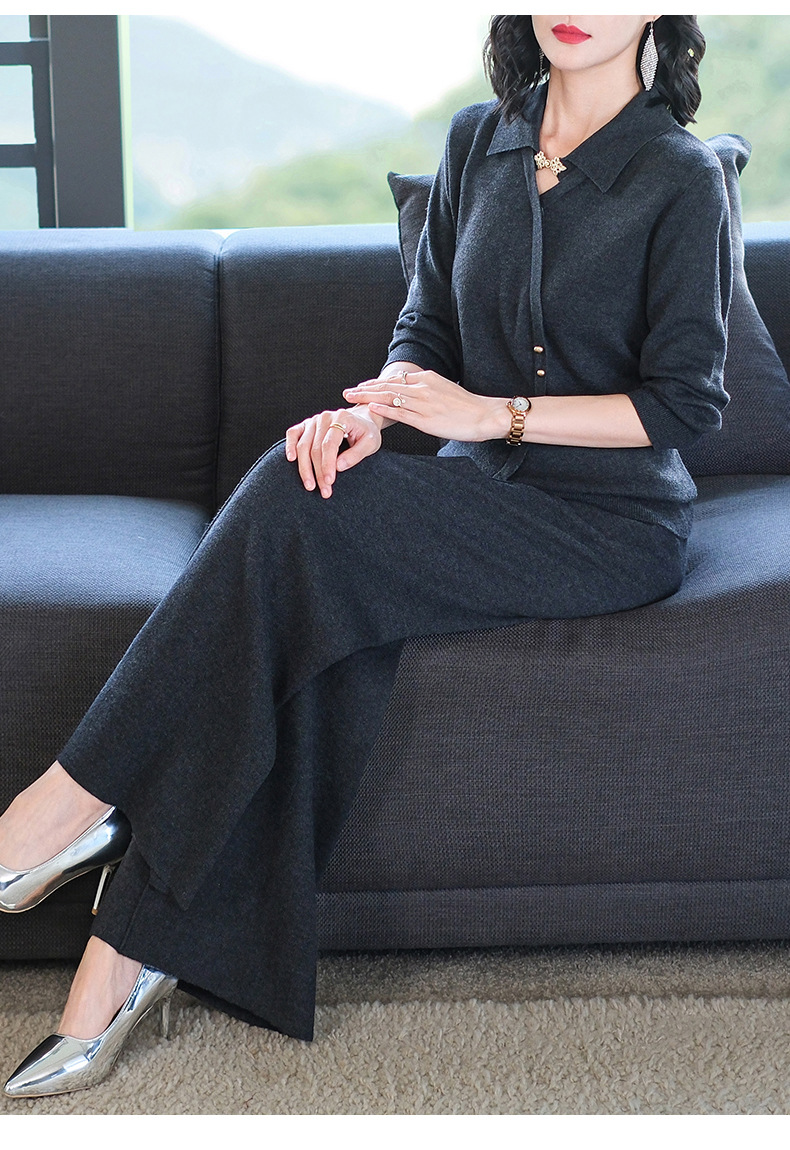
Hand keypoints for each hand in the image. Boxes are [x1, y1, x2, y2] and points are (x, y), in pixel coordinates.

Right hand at [285, 405, 381, 497]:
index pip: (329, 445)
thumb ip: (356, 454)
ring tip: (310, 485)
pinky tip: (291, 459)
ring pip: (302, 445)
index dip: (327, 465)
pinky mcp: (306, 424)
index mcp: (341, 418)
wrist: (362, 420)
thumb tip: (338, 467)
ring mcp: (313, 420)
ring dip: (304, 468)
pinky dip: (289, 446)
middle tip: (324, 491)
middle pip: (314, 448)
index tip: (329, 482)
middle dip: (318, 472)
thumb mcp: (370, 443)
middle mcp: (325, 417)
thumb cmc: (366, 433)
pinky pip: (293, 433)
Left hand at [343, 371, 508, 441]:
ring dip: (368, 397)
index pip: (395, 380)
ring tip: (352, 398)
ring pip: (390, 398)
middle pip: (387, 386)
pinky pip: (401, 414)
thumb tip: (413, 391)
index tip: (361, 386)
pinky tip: (371, 409)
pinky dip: (384, 410)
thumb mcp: (445, 389)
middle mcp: (422, 388)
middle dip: (365, 389)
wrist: (484, 414)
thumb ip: (427, 389)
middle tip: (347, 392)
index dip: (375, 383)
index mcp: (427, 379)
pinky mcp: (426, 420)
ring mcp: (423, 403)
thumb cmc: (466, 406)